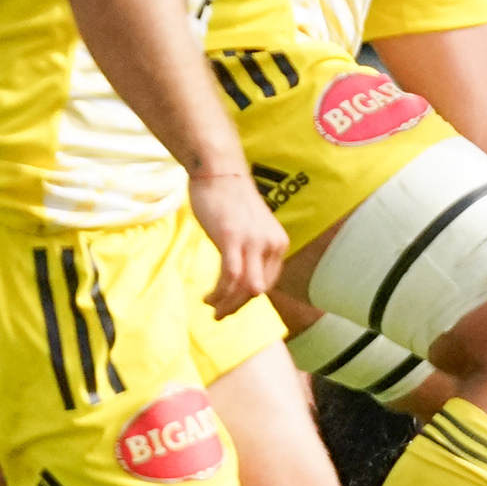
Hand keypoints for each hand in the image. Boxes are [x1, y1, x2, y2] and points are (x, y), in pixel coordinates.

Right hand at [190, 169, 287, 317]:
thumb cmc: (228, 198)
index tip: (231, 304)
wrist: (219, 170)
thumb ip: (250, 249)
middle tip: (219, 314)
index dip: (248, 298)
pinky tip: (208, 297)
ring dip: (228, 305)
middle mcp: (271, 244)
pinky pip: (231, 277)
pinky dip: (220, 293)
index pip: (268, 282)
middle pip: (259, 290)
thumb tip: (240, 275)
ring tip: (211, 308)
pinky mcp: (232, 238)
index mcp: (277, 243)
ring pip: (247, 289)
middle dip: (238, 307)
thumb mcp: (249, 228)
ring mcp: (253, 241)